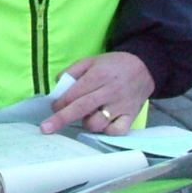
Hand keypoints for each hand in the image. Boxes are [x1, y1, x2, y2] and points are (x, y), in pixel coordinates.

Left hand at [41, 53, 155, 134]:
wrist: (145, 67)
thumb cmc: (114, 64)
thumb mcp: (91, 60)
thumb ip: (73, 71)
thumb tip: (57, 85)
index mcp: (98, 76)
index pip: (74, 93)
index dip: (60, 103)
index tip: (52, 108)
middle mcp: (109, 92)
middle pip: (82, 109)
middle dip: (61, 119)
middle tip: (46, 128)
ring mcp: (121, 106)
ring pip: (98, 123)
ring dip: (86, 123)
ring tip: (85, 117)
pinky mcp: (131, 116)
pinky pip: (116, 131)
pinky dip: (106, 131)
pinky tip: (102, 125)